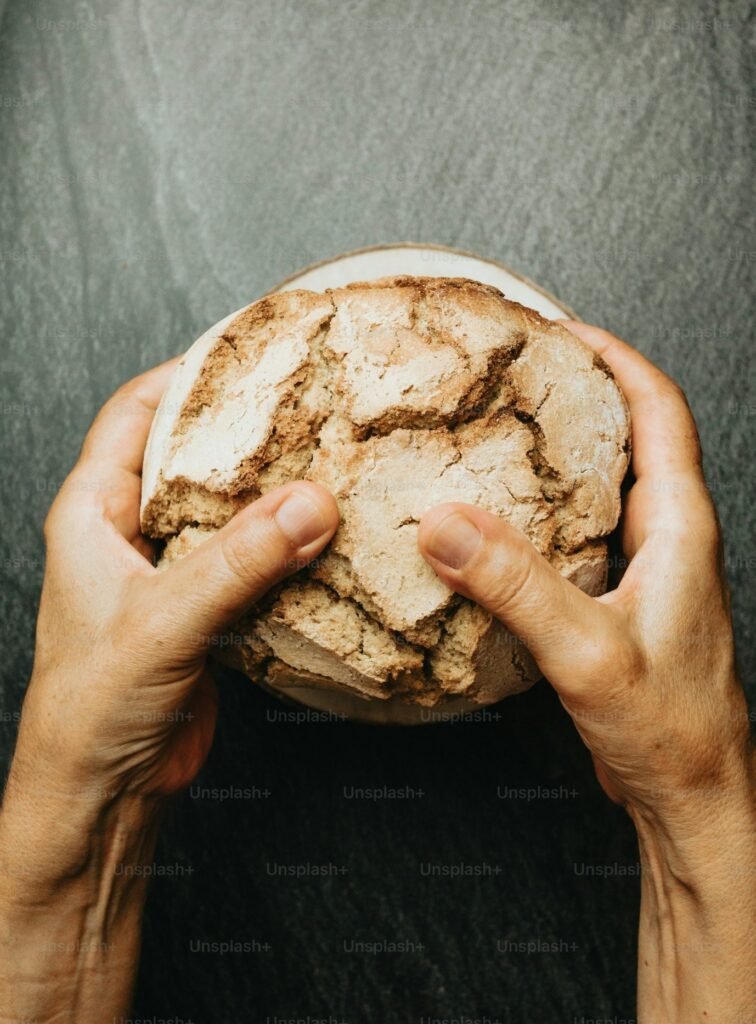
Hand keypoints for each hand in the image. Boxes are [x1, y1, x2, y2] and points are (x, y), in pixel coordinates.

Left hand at [12, 360, 337, 803]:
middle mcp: (129, 534)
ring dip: (272, 492)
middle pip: (190, 455)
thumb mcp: (163, 621)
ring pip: (226, 510)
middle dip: (244, 429)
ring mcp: (170, 572)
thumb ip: (237, 560)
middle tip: (306, 403)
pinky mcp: (205, 611)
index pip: (135, 413)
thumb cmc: (90, 709)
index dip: (185, 372)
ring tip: (330, 463)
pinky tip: (325, 541)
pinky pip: (251, 560)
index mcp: (92, 513)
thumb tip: (309, 504)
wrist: (101, 793)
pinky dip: (286, 547)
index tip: (246, 347)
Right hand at [417, 321, 754, 1021]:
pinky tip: (503, 528)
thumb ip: (516, 584)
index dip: (616, 358)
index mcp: (679, 529)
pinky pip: (584, 536)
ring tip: (503, 435)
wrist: (693, 796)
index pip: (660, 410)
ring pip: (607, 487)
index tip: (563, 329)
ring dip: (563, 454)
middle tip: (520, 372)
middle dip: (582, 393)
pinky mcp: (622, 604)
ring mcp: (648, 572)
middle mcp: (669, 540)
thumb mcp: (586, 651)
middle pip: (634, 437)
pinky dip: (546, 513)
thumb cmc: (671, 731)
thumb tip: (445, 521)